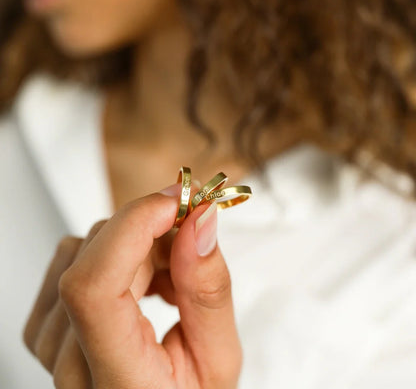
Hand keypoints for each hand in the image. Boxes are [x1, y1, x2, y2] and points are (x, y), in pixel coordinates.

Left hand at [23, 186, 242, 388]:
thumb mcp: (219, 360)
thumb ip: (209, 292)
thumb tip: (200, 221)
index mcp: (118, 383)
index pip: (93, 287)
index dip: (133, 226)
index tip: (177, 202)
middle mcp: (68, 365)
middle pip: (94, 257)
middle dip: (153, 231)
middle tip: (193, 240)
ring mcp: (49, 344)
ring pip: (85, 247)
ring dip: (139, 245)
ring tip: (172, 277)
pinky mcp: (46, 323)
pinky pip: (75, 255)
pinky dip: (120, 252)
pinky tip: (146, 281)